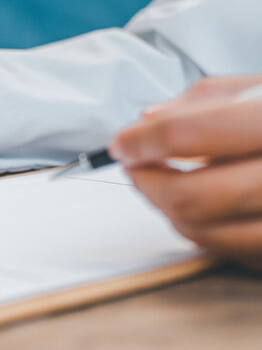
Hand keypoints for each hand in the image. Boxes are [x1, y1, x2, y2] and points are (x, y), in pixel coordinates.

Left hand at [110, 76, 261, 264]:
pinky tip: (194, 206)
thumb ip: (203, 100)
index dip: (142, 140)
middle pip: (192, 196)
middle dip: (147, 182)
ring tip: (160, 183)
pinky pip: (228, 250)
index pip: (189, 134)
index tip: (121, 142)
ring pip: (205, 231)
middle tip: (133, 166)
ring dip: (166, 210)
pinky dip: (198, 230)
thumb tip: (148, 120)